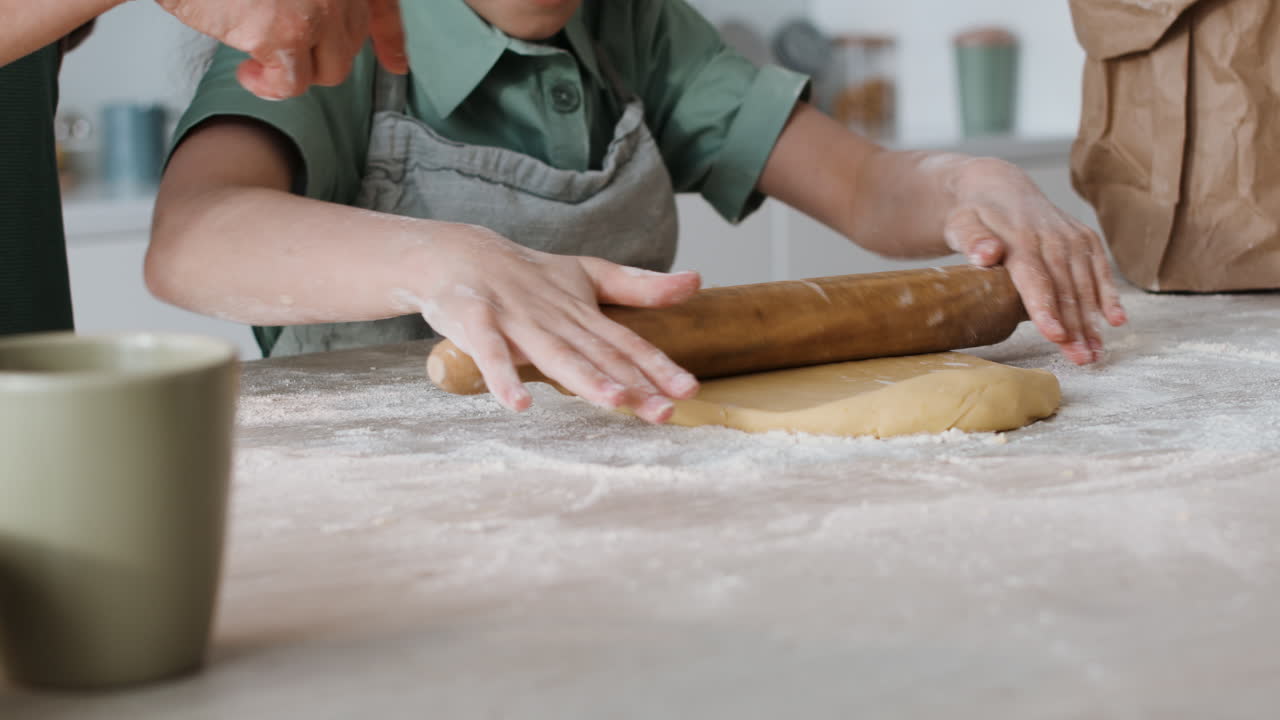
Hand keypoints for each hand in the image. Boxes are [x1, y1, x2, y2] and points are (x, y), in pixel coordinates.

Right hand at [154, 0, 406, 98]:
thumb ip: (306, 0)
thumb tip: (320, 37)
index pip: (381, 9)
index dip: (389, 39)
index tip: (397, 64)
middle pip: (348, 44)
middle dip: (317, 54)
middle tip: (278, 49)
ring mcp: (317, 7)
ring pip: (329, 69)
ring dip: (295, 72)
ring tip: (257, 62)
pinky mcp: (284, 31)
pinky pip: (293, 84)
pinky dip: (271, 87)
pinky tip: (250, 76)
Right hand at [397, 227, 702, 422]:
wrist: (458, 254)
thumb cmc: (529, 276)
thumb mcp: (588, 276)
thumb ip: (639, 287)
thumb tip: (696, 281)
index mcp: (583, 312)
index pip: (626, 343)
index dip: (658, 367)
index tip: (688, 390)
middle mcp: (555, 317)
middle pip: (598, 354)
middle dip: (632, 383)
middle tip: (665, 412)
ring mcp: (516, 320)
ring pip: (554, 353)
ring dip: (583, 378)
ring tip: (613, 401)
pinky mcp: (476, 323)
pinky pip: (490, 354)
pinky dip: (502, 378)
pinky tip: (519, 405)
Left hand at [942, 158, 1126, 364]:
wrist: (999, 187)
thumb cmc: (974, 215)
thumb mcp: (961, 223)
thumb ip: (972, 240)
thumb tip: (985, 254)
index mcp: (1019, 239)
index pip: (1035, 278)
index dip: (1045, 308)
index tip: (1055, 334)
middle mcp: (1051, 238)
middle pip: (1065, 289)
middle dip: (1075, 327)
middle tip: (1082, 360)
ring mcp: (1071, 238)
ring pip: (1085, 284)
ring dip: (1092, 321)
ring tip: (1095, 353)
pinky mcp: (1084, 239)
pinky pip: (1100, 270)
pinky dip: (1109, 295)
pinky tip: (1115, 321)